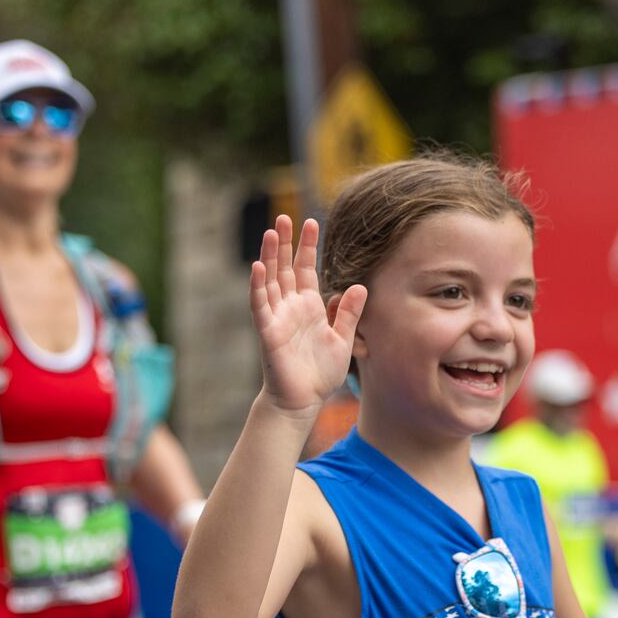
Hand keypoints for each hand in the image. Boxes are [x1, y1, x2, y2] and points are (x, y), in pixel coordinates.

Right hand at [249, 215, 367, 416]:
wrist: (303, 401)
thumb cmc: (320, 373)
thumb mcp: (343, 339)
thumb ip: (348, 313)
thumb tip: (359, 286)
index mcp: (309, 307)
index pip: (306, 269)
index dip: (307, 247)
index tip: (312, 222)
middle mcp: (290, 308)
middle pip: (285, 268)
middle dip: (284, 243)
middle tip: (284, 216)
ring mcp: (277, 318)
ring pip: (270, 280)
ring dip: (269, 257)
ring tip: (271, 232)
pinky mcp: (267, 332)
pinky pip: (260, 306)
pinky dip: (258, 286)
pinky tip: (258, 267)